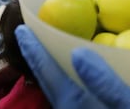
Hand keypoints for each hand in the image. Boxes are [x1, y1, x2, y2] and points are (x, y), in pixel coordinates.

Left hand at [15, 25, 129, 108]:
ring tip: (45, 50)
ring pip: (56, 88)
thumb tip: (78, 54)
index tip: (21, 29)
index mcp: (75, 104)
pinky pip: (69, 95)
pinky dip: (63, 79)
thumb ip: (108, 86)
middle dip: (35, 56)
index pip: (48, 72)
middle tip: (25, 34)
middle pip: (46, 80)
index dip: (34, 49)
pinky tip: (73, 74)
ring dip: (49, 68)